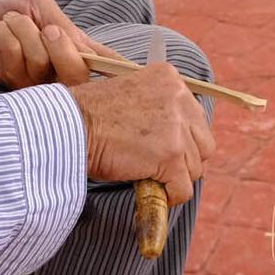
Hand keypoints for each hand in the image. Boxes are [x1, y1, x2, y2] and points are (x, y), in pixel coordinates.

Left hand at [0, 0, 120, 89]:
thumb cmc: (9, 5)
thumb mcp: (41, 6)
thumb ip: (64, 26)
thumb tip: (82, 47)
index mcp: (72, 46)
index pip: (102, 62)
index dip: (120, 71)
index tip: (137, 74)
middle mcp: (57, 67)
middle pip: (77, 74)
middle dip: (62, 46)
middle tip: (47, 28)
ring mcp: (34, 78)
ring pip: (42, 61)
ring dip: (23, 30)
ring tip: (10, 22)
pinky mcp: (9, 81)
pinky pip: (16, 60)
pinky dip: (5, 36)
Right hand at [69, 61, 216, 205]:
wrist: (70, 127)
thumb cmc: (90, 114)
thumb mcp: (132, 93)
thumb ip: (159, 106)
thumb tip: (178, 136)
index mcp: (170, 78)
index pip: (195, 117)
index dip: (182, 139)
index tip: (162, 148)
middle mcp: (179, 98)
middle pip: (203, 143)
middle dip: (184, 159)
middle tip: (158, 166)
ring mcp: (177, 127)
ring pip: (195, 168)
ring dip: (173, 178)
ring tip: (146, 174)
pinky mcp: (171, 155)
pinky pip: (183, 189)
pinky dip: (168, 196)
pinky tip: (148, 189)